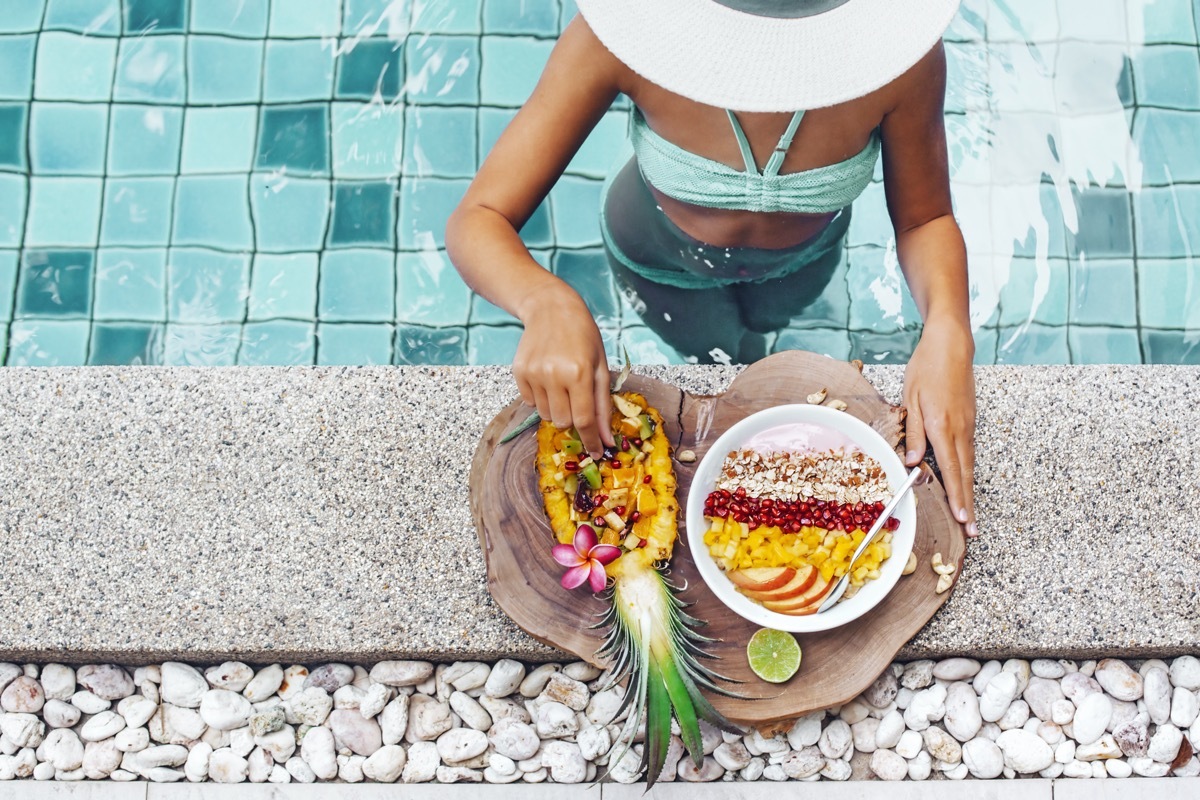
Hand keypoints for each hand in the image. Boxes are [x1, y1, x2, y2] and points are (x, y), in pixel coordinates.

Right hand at [513, 286, 614, 457]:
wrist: (550, 308)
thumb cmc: (583, 336)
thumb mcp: (601, 367)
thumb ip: (603, 405)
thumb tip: (606, 440)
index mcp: (579, 373)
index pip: (583, 420)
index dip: (590, 441)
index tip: (596, 453)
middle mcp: (554, 375)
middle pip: (562, 422)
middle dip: (573, 420)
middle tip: (578, 403)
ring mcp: (533, 374)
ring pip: (545, 415)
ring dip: (557, 409)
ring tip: (562, 385)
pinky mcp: (519, 372)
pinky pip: (531, 402)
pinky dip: (542, 398)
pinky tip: (548, 378)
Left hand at [903, 318, 977, 535]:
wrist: (951, 345)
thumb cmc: (926, 368)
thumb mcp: (910, 399)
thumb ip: (914, 433)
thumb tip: (915, 463)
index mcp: (942, 426)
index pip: (951, 469)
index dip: (957, 496)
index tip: (963, 518)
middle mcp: (960, 429)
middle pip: (965, 474)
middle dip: (969, 503)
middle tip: (974, 529)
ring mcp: (968, 425)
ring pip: (969, 464)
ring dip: (969, 490)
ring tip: (970, 513)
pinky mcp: (970, 419)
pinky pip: (969, 451)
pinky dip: (967, 471)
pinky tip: (964, 483)